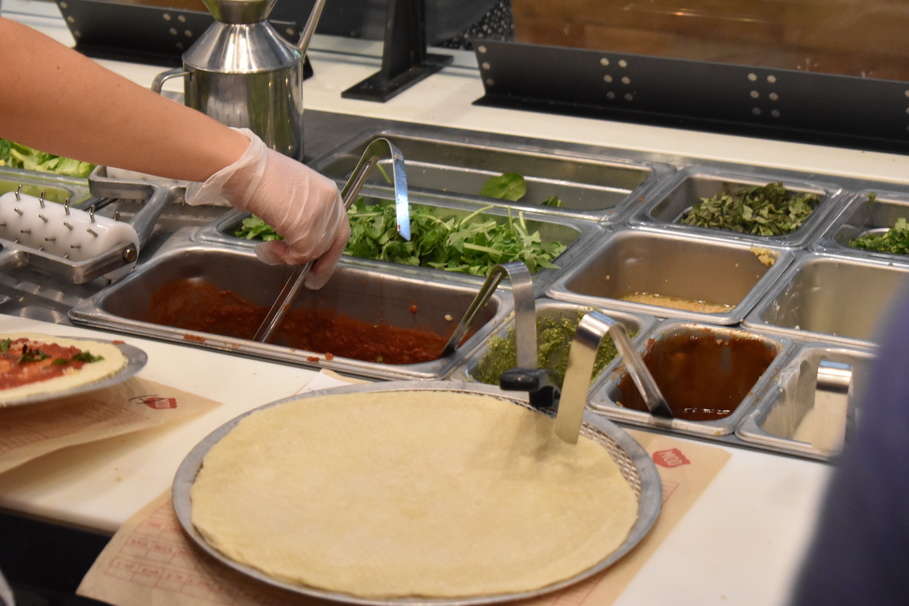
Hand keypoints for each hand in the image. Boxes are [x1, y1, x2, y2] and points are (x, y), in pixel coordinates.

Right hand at [185, 129, 349, 288]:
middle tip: (310, 281)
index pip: (339, 229)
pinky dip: (281, 257)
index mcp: (329, 192)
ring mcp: (320, 215)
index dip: (331, 251)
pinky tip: (265, 248)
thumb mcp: (293, 193)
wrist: (245, 167)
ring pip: (314, 251)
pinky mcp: (306, 227)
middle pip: (333, 244)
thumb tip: (298, 238)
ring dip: (289, 258)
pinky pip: (299, 255)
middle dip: (321, 265)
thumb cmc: (259, 176)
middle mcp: (330, 202)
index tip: (322, 267)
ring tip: (267, 250)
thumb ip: (304, 213)